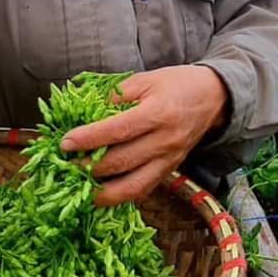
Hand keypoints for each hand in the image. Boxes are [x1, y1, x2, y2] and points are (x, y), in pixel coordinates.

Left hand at [60, 65, 228, 205]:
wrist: (213, 97)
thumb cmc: (175, 84)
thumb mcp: (145, 80)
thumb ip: (115, 97)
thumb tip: (84, 115)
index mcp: (158, 113)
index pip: (118, 131)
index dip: (89, 139)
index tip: (65, 143)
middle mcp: (165, 141)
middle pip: (122, 161)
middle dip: (89, 166)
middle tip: (64, 165)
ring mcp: (169, 160)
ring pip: (132, 185)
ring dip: (101, 190)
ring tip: (78, 186)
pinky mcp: (169, 171)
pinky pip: (142, 190)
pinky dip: (119, 196)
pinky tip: (100, 194)